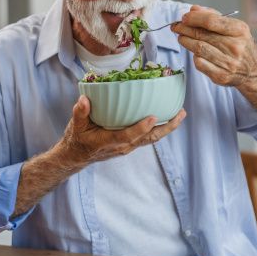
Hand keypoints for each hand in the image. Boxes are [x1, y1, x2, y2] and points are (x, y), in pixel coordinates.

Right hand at [59, 95, 185, 164]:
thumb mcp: (75, 125)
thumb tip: (84, 99)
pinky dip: (160, 128)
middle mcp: (122, 146)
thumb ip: (80, 112)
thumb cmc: (77, 139)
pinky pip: (148, 137)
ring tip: (180, 114)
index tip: (153, 117)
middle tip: (180, 113)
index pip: (128, 136)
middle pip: (149, 139)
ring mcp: (128, 146)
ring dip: (167, 128)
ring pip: (152, 138)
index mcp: (108, 141)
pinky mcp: (130, 144)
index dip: (141, 128)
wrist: (77, 156)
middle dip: (166, 127)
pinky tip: (166, 118)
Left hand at [172, 5, 256, 86]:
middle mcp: (235, 47)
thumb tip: (193, 10)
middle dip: (185, 29)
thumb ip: (214, 16)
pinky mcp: (221, 76)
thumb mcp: (235, 27)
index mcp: (240, 31)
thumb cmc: (241, 45)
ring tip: (181, 37)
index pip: (211, 21)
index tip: (184, 17)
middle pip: (202, 35)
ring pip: (198, 49)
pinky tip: (195, 53)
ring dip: (186, 41)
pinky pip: (200, 63)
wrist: (254, 71)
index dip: (194, 18)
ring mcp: (229, 63)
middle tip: (176, 26)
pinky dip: (194, 56)